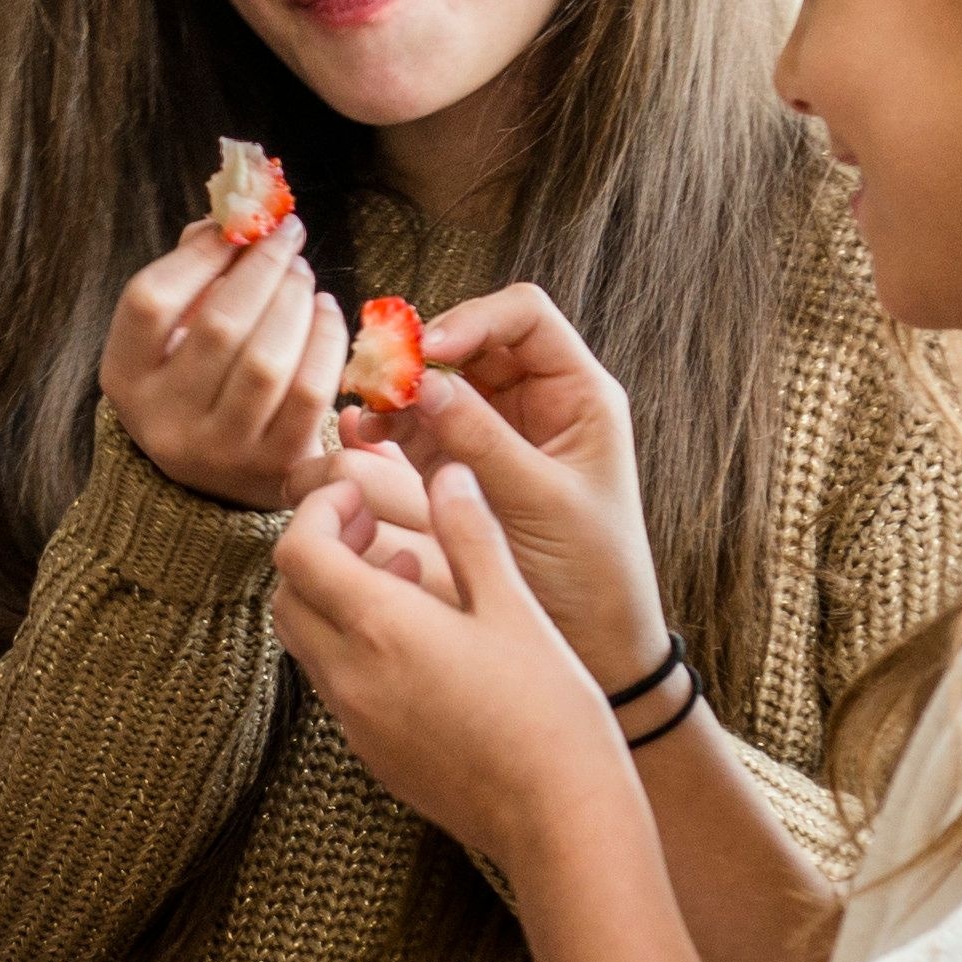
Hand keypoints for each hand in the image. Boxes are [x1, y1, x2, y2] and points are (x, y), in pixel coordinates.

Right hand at [99, 213, 340, 512]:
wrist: (232, 475)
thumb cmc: (205, 380)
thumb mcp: (177, 333)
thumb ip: (194, 272)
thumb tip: (231, 220)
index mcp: (125, 379)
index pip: (148, 303)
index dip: (197, 255)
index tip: (236, 225)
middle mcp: (163, 422)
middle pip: (219, 327)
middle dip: (263, 269)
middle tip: (288, 238)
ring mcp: (220, 451)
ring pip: (266, 361)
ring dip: (295, 301)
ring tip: (304, 275)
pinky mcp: (275, 466)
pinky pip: (309, 392)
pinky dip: (326, 341)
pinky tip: (326, 313)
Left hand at [264, 450, 632, 882]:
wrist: (560, 819)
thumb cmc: (549, 711)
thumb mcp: (514, 608)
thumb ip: (471, 534)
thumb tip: (450, 474)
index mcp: (379, 629)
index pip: (297, 552)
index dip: (318, 511)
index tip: (358, 495)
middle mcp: (349, 677)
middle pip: (288, 596)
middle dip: (316, 550)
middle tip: (371, 526)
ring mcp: (355, 723)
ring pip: (306, 641)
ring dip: (333, 598)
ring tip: (406, 576)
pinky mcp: (372, 754)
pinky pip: (335, 684)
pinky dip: (352, 645)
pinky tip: (419, 639)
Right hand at [397, 297, 673, 701]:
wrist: (596, 645)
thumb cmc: (591, 573)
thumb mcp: (540, 501)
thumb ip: (482, 440)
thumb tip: (424, 383)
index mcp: (579, 395)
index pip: (524, 317)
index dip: (473, 319)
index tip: (427, 350)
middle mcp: (538, 404)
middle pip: (472, 341)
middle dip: (422, 350)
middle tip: (377, 373)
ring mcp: (497, 434)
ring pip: (439, 381)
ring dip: (399, 385)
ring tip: (365, 402)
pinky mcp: (462, 468)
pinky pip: (420, 426)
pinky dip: (390, 422)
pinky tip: (365, 430)